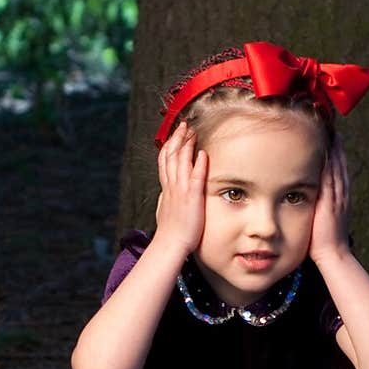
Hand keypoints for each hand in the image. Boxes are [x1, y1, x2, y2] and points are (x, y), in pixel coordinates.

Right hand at [153, 122, 207, 255]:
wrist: (170, 243)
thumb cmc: (170, 231)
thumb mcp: (164, 210)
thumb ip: (166, 199)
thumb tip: (164, 194)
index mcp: (166, 188)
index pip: (165, 160)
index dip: (169, 145)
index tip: (175, 134)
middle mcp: (172, 186)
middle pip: (171, 154)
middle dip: (177, 138)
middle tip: (184, 125)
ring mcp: (181, 190)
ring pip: (181, 161)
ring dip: (187, 144)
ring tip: (193, 131)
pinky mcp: (191, 197)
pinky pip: (196, 177)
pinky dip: (199, 164)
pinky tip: (203, 153)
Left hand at [308, 137, 350, 265]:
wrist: (333, 255)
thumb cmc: (324, 243)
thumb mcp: (323, 221)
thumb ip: (319, 209)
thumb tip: (312, 203)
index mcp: (340, 200)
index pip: (339, 173)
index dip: (337, 157)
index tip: (333, 142)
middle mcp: (341, 196)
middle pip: (341, 167)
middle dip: (338, 149)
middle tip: (334, 131)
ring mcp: (337, 198)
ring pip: (338, 169)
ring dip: (335, 151)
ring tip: (332, 134)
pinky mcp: (330, 202)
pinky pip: (331, 178)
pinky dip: (331, 164)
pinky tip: (327, 151)